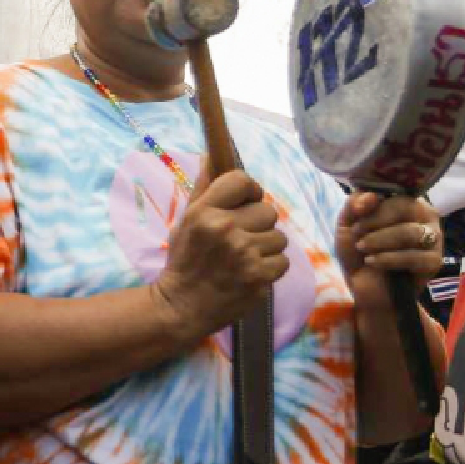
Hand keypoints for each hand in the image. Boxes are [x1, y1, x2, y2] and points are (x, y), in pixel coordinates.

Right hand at [151, 168, 289, 341]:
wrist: (181, 307)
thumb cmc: (184, 262)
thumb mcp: (185, 221)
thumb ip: (203, 189)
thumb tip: (210, 155)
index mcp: (204, 212)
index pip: (242, 180)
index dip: (249, 190)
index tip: (245, 203)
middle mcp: (224, 229)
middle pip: (267, 210)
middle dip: (258, 224)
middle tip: (242, 239)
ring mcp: (243, 254)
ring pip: (278, 237)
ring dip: (266, 248)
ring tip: (245, 259)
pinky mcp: (258, 277)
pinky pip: (283, 261)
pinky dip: (271, 268)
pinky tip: (252, 273)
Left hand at [335, 191, 443, 310]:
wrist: (367, 289)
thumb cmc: (360, 252)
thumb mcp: (348, 225)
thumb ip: (354, 204)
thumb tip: (371, 196)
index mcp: (406, 201)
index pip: (395, 190)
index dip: (374, 200)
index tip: (356, 213)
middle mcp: (425, 215)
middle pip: (405, 207)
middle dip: (375, 222)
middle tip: (358, 235)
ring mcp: (434, 238)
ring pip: (411, 232)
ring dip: (381, 240)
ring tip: (364, 249)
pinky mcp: (435, 261)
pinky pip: (415, 256)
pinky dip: (390, 259)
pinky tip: (374, 262)